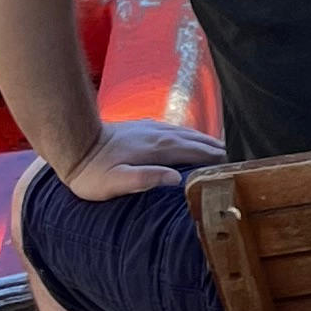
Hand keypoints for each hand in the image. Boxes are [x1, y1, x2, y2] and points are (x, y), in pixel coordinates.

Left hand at [56, 120, 222, 200]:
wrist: (73, 142)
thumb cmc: (92, 171)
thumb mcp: (116, 182)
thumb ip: (146, 179)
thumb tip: (177, 179)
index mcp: (159, 148)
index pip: (197, 151)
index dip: (216, 159)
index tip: (235, 166)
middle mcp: (160, 134)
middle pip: (197, 140)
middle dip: (216, 150)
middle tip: (237, 161)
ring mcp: (152, 128)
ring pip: (188, 133)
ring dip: (206, 142)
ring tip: (221, 150)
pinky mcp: (144, 127)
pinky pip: (176, 130)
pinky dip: (191, 136)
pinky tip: (192, 140)